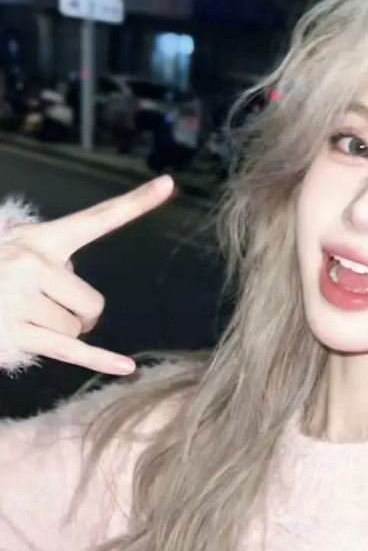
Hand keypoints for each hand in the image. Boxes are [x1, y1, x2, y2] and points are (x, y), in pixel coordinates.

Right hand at [1, 176, 174, 374]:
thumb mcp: (12, 245)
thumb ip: (48, 255)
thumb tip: (72, 284)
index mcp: (41, 238)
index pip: (98, 218)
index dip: (136, 202)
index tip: (169, 182)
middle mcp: (35, 264)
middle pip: (92, 304)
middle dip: (78, 315)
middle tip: (46, 309)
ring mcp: (23, 300)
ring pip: (77, 331)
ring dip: (60, 333)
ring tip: (24, 319)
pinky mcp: (17, 333)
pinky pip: (70, 352)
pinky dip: (100, 361)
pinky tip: (126, 367)